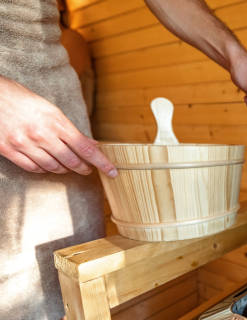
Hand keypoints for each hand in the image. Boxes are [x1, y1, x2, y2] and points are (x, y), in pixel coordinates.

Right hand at [0, 77, 116, 176]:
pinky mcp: (8, 150)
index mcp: (55, 121)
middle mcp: (40, 134)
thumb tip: (92, 144)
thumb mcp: (50, 110)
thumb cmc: (22, 99)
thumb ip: (71, 130)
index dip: (102, 162)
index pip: (86, 148)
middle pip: (71, 161)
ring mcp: (23, 143)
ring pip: (53, 167)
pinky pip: (33, 168)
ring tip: (68, 166)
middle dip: (84, 168)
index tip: (113, 172)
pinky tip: (48, 165)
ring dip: (64, 169)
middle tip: (88, 169)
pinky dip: (44, 169)